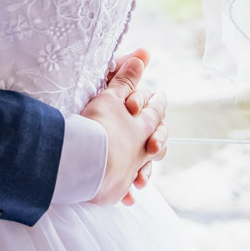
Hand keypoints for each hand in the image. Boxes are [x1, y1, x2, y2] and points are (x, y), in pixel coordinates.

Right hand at [84, 49, 167, 205]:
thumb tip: (145, 53)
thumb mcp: (112, 94)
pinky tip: (127, 197)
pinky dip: (126, 192)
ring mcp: (130, 171)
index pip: (156, 111)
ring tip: (141, 178)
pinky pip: (124, 190)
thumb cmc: (99, 125)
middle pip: (156, 143)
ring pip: (142, 169)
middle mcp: (142, 149)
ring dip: (142, 172)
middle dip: (157, 140)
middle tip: (157, 143)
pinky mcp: (116, 189)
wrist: (88, 162)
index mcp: (143, 124)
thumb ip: (127, 75)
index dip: (157, 104)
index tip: (161, 99)